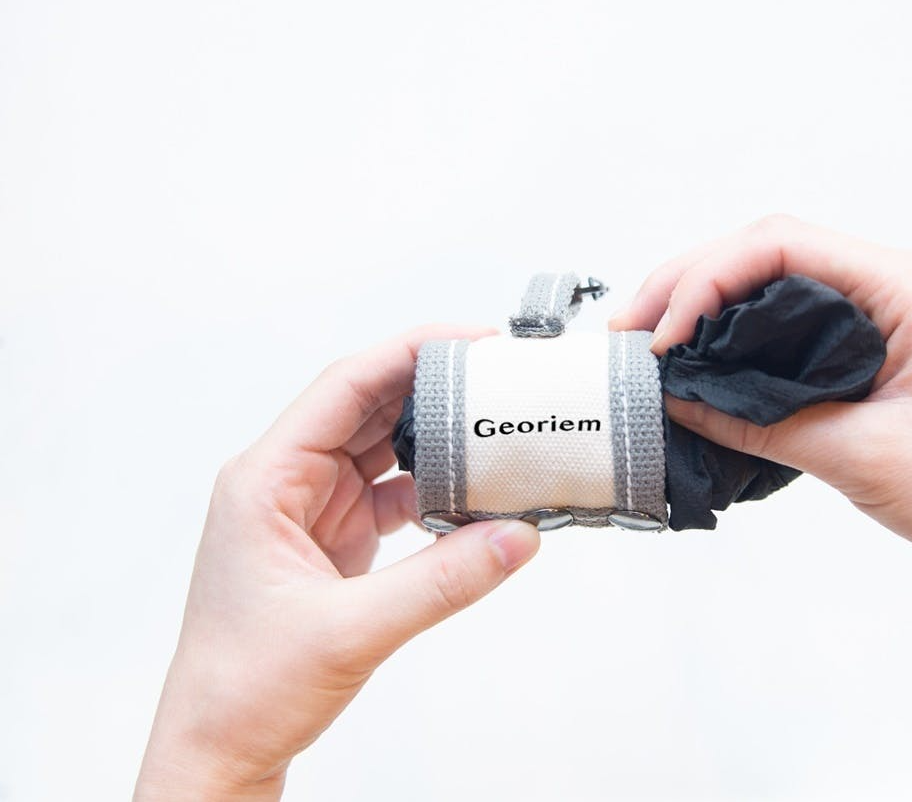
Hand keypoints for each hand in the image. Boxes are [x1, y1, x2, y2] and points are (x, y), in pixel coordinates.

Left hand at [135, 325, 540, 800]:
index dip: (410, 353)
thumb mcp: (351, 630)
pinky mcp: (334, 542)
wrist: (221, 745)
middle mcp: (286, 484)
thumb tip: (514, 536)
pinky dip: (435, 492)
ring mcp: (311, 511)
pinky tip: (473, 495)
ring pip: (384, 450)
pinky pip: (393, 495)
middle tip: (497, 379)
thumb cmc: (243, 686)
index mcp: (265, 480)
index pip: (345, 387)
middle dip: (433, 389)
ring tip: (496, 430)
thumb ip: (442, 581)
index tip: (470, 341)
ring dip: (437, 441)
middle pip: (369, 408)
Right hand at [611, 215, 911, 801]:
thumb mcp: (860, 457)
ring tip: (653, 344)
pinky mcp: (879, 351)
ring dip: (711, 306)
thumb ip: (761, 423)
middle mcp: (898, 285)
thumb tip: (682, 400)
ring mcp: (889, 314)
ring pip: (778, 283)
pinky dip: (743, 336)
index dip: (704, 279)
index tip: (662, 336)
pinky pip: (796, 322)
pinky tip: (705, 364)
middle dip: (691, 284)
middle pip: (770, 251)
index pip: (780, 243)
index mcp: (908, 287)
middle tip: (631, 332)